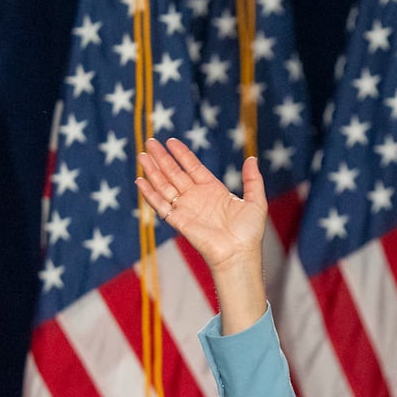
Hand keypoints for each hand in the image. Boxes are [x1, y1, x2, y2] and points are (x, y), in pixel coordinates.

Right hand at [135, 138, 266, 272]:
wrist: (239, 255)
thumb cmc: (249, 233)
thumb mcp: (256, 202)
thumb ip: (253, 180)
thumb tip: (252, 158)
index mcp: (213, 190)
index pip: (193, 167)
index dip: (181, 154)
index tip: (171, 141)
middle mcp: (197, 197)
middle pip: (174, 173)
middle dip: (162, 158)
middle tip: (150, 142)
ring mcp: (186, 208)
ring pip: (164, 186)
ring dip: (152, 171)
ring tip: (142, 155)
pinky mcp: (178, 221)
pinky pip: (160, 206)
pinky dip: (150, 194)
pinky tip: (140, 181)